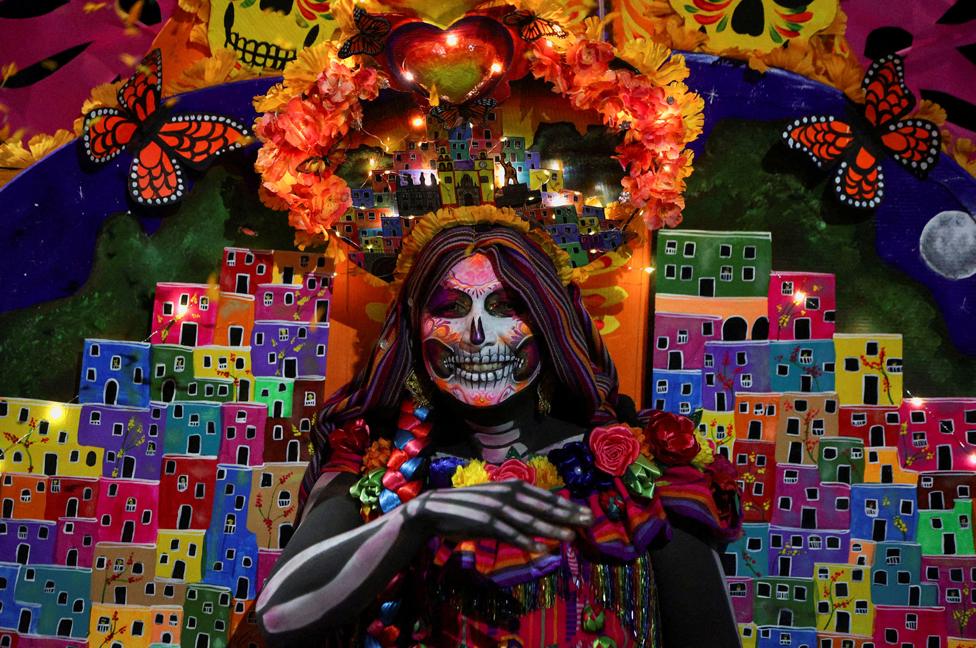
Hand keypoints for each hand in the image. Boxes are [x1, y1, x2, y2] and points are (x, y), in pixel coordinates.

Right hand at [404, 480, 592, 551]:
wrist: (435, 510)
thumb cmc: (469, 509)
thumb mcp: (496, 507)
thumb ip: (517, 516)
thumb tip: (541, 529)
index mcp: (512, 487)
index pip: (546, 497)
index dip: (568, 506)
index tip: (586, 514)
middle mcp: (507, 494)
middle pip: (543, 506)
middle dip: (567, 515)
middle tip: (589, 522)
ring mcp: (496, 507)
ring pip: (529, 520)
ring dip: (550, 529)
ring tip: (569, 537)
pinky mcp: (485, 521)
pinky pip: (509, 533)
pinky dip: (524, 541)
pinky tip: (539, 549)